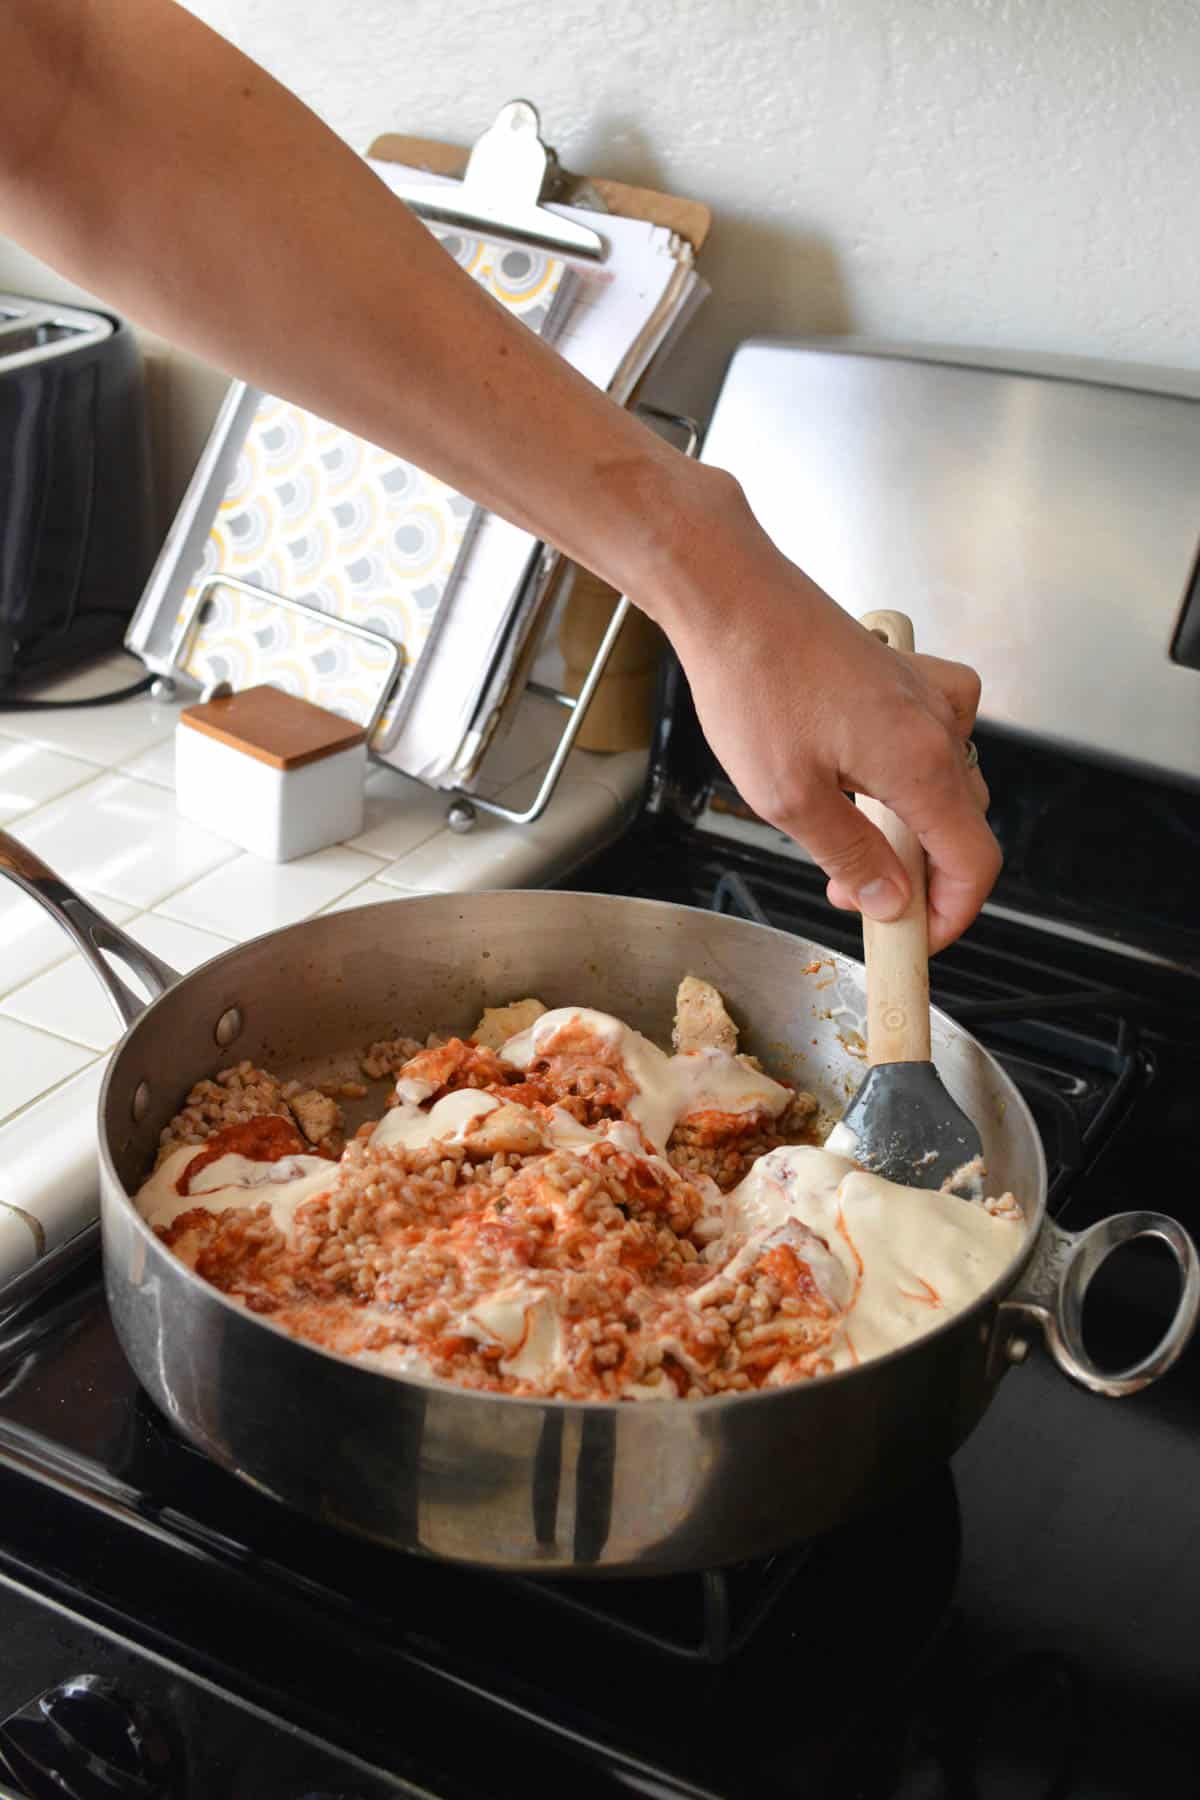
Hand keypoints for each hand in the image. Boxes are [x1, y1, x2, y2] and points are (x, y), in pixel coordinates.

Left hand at [656, 478, 1000, 951]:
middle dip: (916, 875)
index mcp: (921, 763)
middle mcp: (940, 724)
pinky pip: (938, 735)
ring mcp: (929, 693)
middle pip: (963, 827)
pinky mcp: (909, 674)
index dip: (952, 915)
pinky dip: (913, 770)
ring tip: (844, 836)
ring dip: (910, 826)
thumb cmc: (752, 682)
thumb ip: (850, 854)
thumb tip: (890, 898)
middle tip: (854, 890)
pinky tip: (865, 774)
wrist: (732, 599)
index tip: (915, 939)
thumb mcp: (789, 798)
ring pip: (950, 784)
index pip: (974, 863)